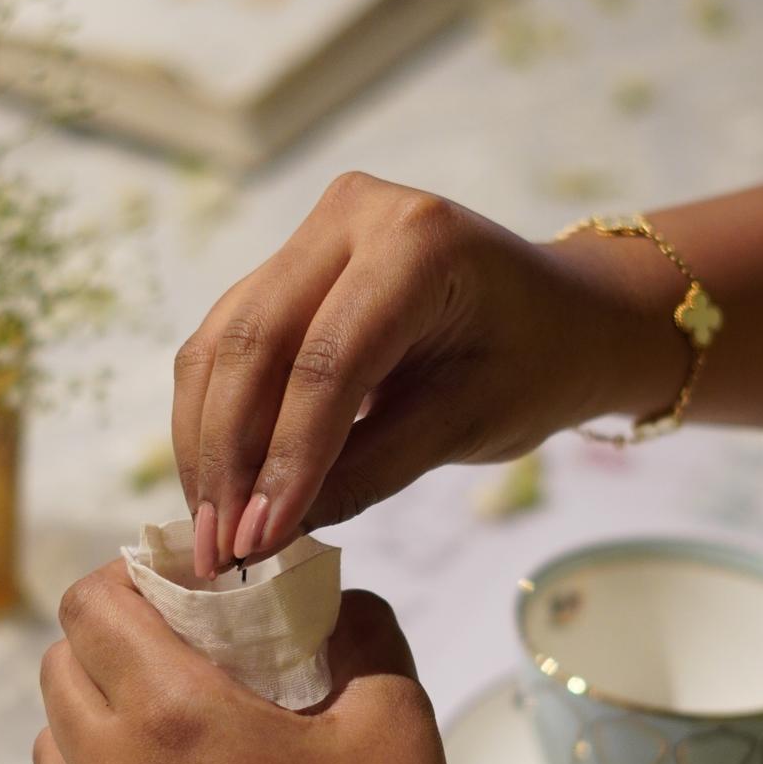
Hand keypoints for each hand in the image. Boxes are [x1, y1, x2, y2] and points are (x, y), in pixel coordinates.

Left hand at [34, 563, 528, 763]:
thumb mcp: (392, 707)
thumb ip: (355, 626)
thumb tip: (329, 596)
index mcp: (172, 719)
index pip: (91, 607)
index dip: (127, 573)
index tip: (183, 576)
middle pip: (58, 666)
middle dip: (109, 632)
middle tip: (181, 631)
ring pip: (50, 743)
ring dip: (92, 704)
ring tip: (167, 703)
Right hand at [172, 171, 635, 577]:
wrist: (557, 316)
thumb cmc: (533, 365)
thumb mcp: (468, 425)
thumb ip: (370, 471)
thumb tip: (268, 532)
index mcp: (418, 242)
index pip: (327, 362)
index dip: (284, 459)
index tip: (257, 542)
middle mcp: (351, 213)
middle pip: (252, 343)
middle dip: (225, 457)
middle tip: (215, 549)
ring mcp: (311, 233)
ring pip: (221, 344)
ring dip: (205, 443)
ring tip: (208, 534)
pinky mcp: (285, 265)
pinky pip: (227, 343)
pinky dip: (214, 419)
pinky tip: (216, 488)